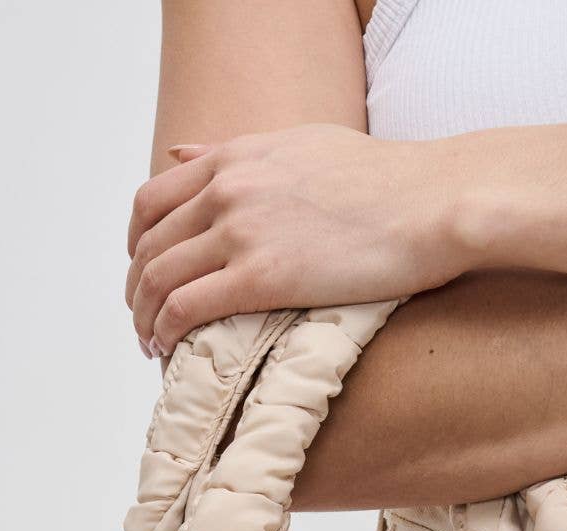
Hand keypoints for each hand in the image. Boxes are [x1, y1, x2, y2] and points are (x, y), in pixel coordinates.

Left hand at [126, 125, 462, 353]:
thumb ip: (235, 150)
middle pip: (148, 245)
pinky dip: (166, 333)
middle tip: (145, 321)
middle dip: (137, 289)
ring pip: (159, 279)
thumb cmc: (383, 180)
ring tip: (152, 346)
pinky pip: (186, 308)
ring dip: (145, 318)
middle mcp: (227, 190)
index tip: (144, 273)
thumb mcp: (299, 142)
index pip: (152, 200)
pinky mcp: (261, 277)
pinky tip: (169, 353)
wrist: (429, 201)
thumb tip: (181, 151)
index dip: (137, 244)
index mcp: (234, 158)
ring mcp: (240, 232)